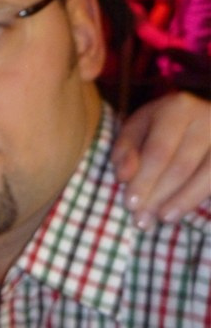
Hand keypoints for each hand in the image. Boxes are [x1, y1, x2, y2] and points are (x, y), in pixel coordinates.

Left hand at [112, 92, 209, 228]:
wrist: (199, 116)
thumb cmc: (160, 125)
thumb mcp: (137, 128)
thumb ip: (125, 150)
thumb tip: (124, 176)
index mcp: (176, 108)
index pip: (158, 151)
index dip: (144, 180)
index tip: (130, 204)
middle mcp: (207, 118)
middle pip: (181, 166)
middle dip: (158, 196)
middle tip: (141, 220)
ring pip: (207, 176)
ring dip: (182, 202)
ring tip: (163, 219)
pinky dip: (200, 198)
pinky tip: (184, 212)